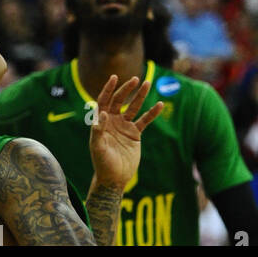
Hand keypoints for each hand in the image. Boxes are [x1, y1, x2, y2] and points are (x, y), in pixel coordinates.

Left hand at [88, 75, 163, 191]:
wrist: (114, 179)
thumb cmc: (102, 164)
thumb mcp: (97, 148)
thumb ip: (98, 131)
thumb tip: (102, 112)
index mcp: (102, 122)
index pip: (104, 101)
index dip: (108, 89)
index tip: (114, 77)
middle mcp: (113, 121)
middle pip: (119, 100)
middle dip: (126, 89)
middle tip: (134, 79)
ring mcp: (124, 126)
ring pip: (133, 107)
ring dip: (140, 95)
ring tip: (147, 83)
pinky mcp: (135, 134)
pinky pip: (145, 120)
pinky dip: (152, 113)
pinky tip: (160, 104)